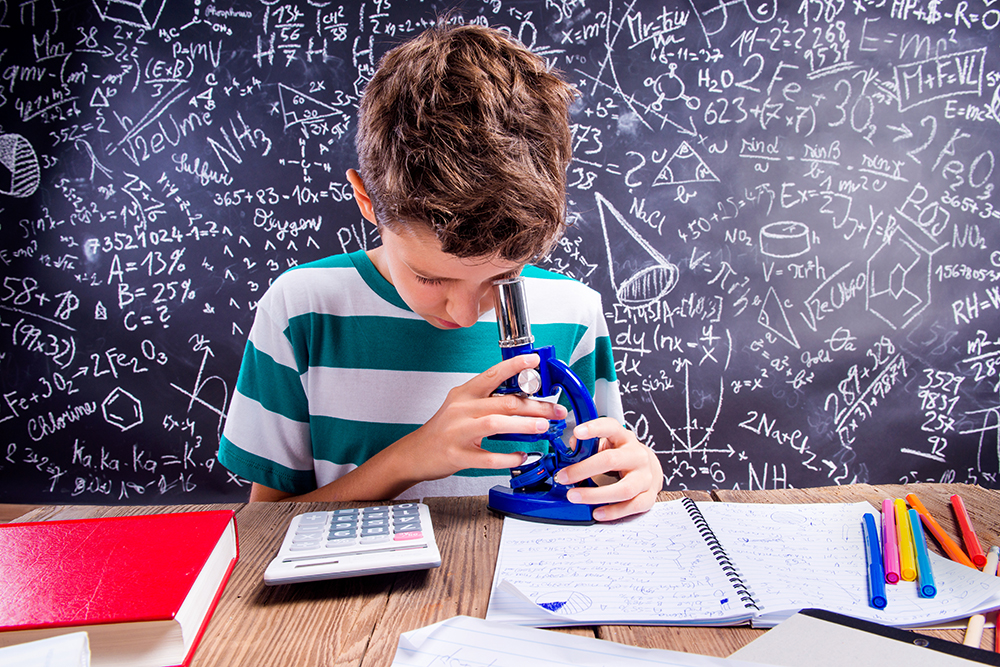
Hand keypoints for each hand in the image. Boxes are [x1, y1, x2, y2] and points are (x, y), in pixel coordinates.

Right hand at [389, 352, 568, 484]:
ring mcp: (458, 432)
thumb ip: (488, 399)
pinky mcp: (457, 455)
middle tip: (555, 410)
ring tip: (543, 427)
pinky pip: (487, 457)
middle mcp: (461, 409)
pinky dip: (508, 457)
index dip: (515, 366)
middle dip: (535, 406)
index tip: (534, 361)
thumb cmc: (444, 429)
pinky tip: (521, 456)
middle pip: (504, 402)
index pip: (493, 374)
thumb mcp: (462, 405)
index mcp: (465, 393)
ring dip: (523, 425)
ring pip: (496, 424)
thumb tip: (523, 397)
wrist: (416, 453)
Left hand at [554, 417, 662, 521]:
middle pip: (611, 460)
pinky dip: (613, 512)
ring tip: (574, 497)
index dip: (594, 428)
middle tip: (563, 477)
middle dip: (583, 469)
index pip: (611, 427)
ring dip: (595, 495)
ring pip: (624, 488)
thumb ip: (589, 445)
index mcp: (624, 438)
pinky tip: (597, 513)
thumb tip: (572, 447)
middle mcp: (637, 456)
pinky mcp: (649, 496)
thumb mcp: (607, 444)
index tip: (577, 432)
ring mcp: (645, 477)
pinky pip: (632, 506)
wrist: (650, 469)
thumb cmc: (623, 456)